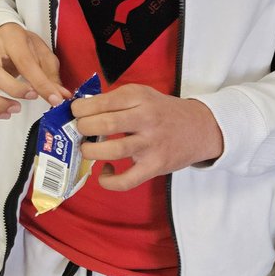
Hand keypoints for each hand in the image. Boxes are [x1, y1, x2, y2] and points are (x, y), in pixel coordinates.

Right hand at [0, 23, 68, 118]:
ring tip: (15, 110)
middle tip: (32, 97)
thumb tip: (60, 96)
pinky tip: (4, 114)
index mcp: (10, 37)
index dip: (39, 82)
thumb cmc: (24, 45)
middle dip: (12, 89)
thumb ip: (51, 75)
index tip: (54, 98)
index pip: (23, 61)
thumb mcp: (43, 53)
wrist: (4, 37)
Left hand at [73, 84, 223, 191]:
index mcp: (139, 97)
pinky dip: (109, 181)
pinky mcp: (155, 166)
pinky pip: (127, 180)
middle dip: (83, 128)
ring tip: (86, 148)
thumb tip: (79, 110)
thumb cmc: (162, 111)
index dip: (81, 109)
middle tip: (79, 130)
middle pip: (105, 124)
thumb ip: (114, 100)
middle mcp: (146, 119)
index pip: (103, 101)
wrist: (200, 128)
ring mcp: (151, 144)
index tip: (74, 113)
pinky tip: (104, 173)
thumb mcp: (142, 94)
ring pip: (113, 150)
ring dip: (91, 151)